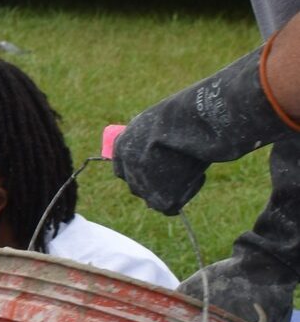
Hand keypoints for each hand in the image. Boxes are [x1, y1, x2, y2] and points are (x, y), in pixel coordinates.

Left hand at [113, 46, 284, 214]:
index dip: (138, 169)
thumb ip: (152, 139)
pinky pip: (170, 207)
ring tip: (194, 168)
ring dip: (171, 189)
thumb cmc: (183, 115)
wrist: (194, 122)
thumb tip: (160, 152)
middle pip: (136, 184)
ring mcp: (142, 185)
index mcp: (122, 146)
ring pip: (153, 197)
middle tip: (177, 173)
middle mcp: (127, 167)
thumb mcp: (159, 122)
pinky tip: (199, 177)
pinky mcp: (160, 199)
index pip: (122, 165)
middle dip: (154, 182)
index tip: (155, 168)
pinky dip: (186, 194)